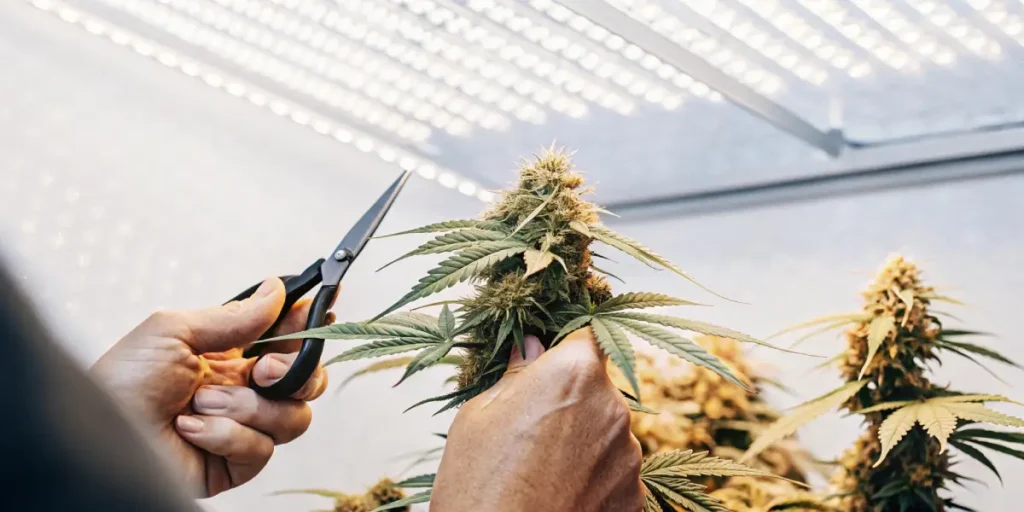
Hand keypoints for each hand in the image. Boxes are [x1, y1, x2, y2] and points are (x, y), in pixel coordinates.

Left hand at [91, 278, 330, 497]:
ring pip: (293, 417)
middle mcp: (243, 392)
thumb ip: (233, 316)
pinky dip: (226, 436)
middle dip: (295, 371)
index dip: (308, 324)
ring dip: (247, 408)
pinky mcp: (235, 464)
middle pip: (307, 381)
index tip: (327, 304)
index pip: (285, 338)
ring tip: (202, 404)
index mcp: (231, 356)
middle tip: (261, 369)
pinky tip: (191, 429)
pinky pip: (262, 448)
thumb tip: (275, 290)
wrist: (100, 437)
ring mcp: (243, 429)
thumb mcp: (174, 331)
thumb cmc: (123, 382)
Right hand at [431, 328, 643, 511]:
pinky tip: (557, 491)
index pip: (588, 334)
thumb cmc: (478, 487)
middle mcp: (613, 407)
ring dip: (581, 437)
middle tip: (529, 425)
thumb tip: (530, 347)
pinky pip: (613, 468)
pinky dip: (591, 474)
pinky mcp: (635, 494)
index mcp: (573, 374)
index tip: (550, 356)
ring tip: (539, 467)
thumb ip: (516, 375)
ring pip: (605, 428)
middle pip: (596, 385)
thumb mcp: (478, 417)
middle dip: (569, 396)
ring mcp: (628, 455)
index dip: (567, 344)